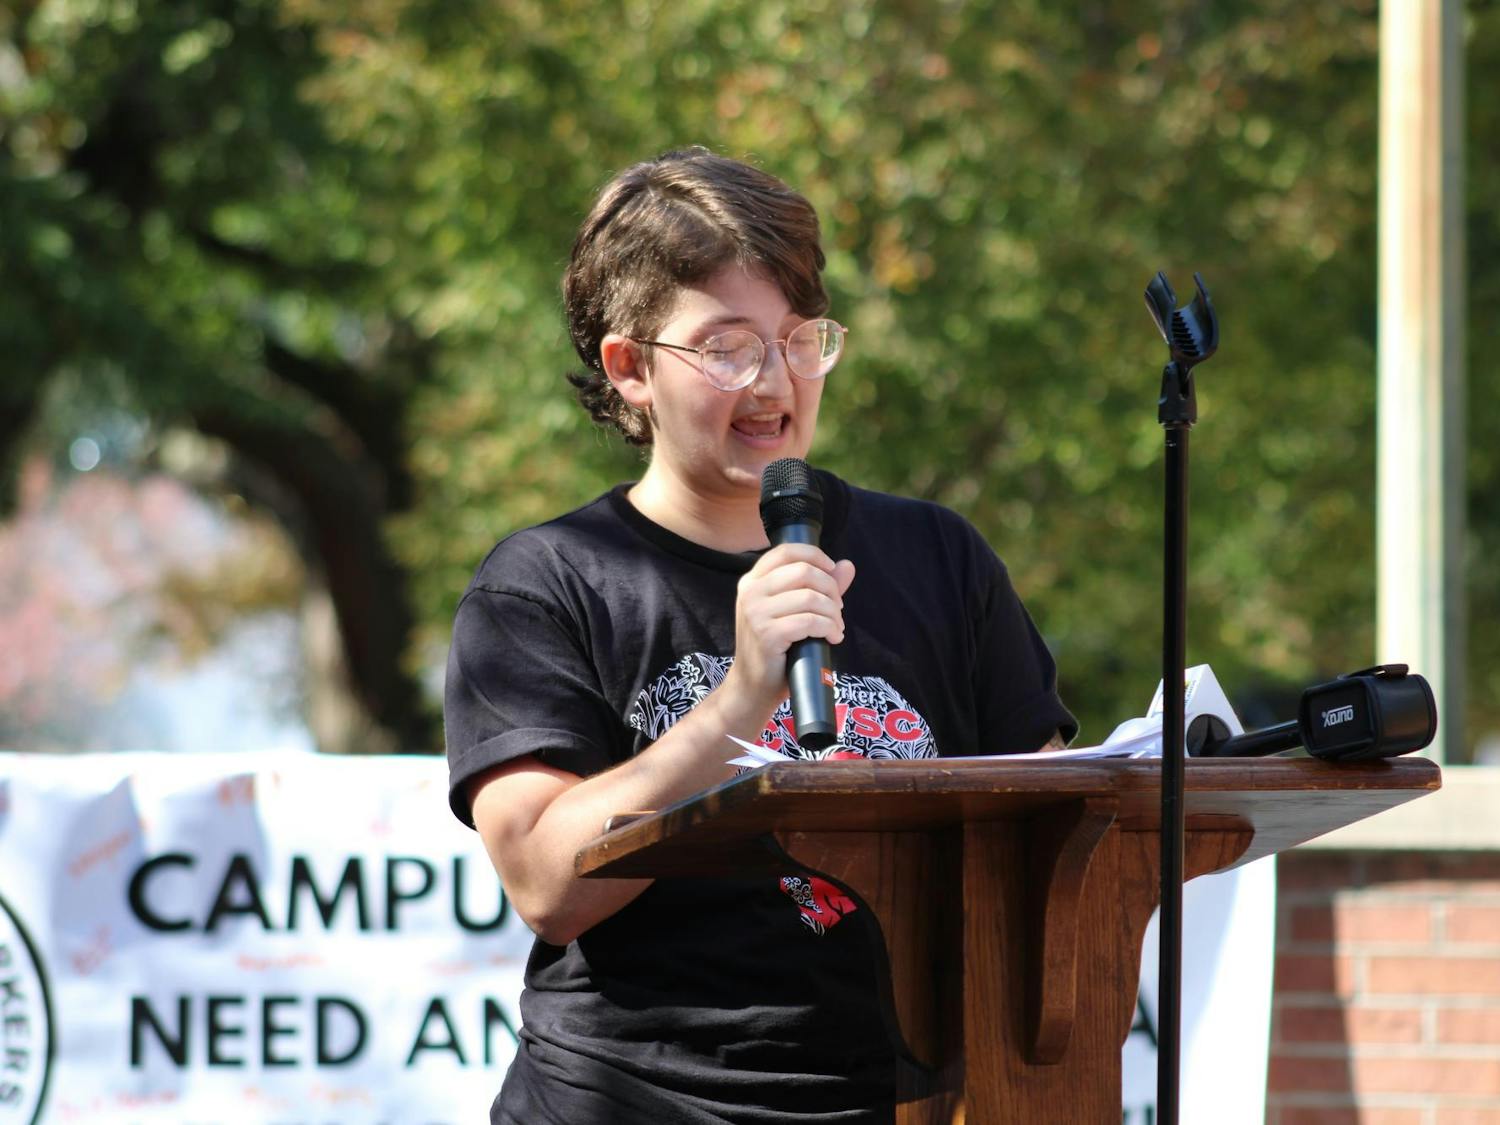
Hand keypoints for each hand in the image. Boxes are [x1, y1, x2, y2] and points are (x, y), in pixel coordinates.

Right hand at [727, 543, 855, 710]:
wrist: (752, 687)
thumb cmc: (775, 648)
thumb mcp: (792, 612)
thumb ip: (819, 587)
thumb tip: (847, 565)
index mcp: (752, 580)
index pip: (787, 550)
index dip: (816, 556)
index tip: (832, 573)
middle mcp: (750, 592)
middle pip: (803, 571)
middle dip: (830, 588)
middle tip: (837, 609)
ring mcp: (756, 613)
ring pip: (810, 596)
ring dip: (832, 613)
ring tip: (835, 627)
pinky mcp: (767, 634)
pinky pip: (809, 621)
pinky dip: (829, 628)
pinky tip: (832, 638)